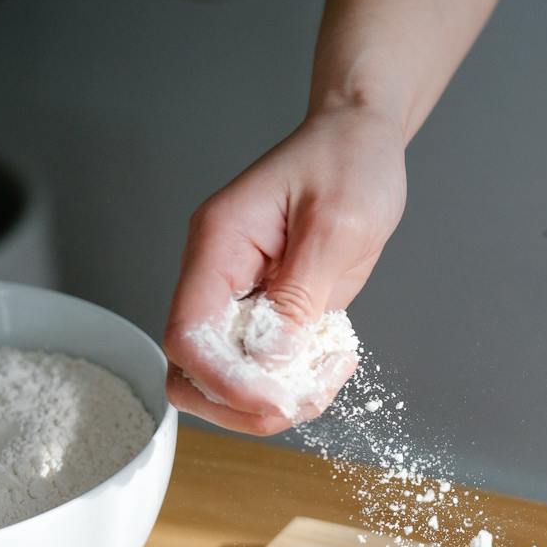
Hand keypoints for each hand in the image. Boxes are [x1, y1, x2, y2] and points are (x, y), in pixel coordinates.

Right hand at [164, 103, 406, 434]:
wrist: (359, 142)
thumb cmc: (347, 165)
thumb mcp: (336, 226)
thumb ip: (299, 295)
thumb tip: (268, 362)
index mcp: (218, 245)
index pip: (187, 336)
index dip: (225, 382)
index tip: (278, 400)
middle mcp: (216, 277)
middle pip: (192, 371)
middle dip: (245, 404)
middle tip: (308, 395)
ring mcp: (239, 298)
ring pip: (226, 381)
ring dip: (274, 399)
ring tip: (329, 372)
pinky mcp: (267, 313)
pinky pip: (263, 369)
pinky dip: (295, 382)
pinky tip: (333, 357)